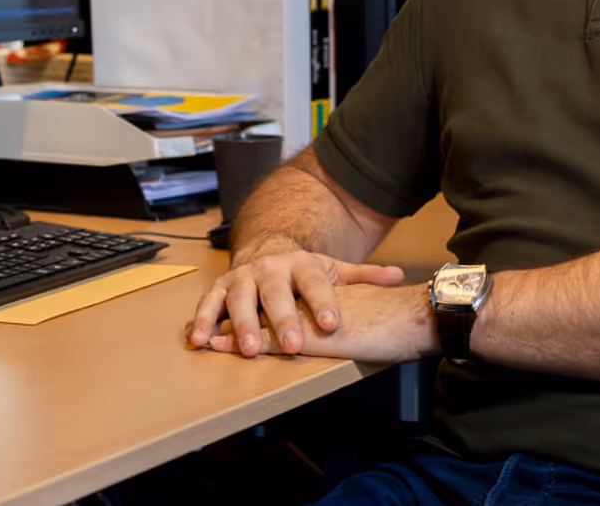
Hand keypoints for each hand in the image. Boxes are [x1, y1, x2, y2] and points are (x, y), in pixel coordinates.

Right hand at [185, 244, 404, 355]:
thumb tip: (399, 277)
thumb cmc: (303, 273)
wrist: (267, 250)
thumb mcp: (334, 271)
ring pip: (239, 297)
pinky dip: (201, 320)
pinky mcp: (220, 287)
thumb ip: (363, 277)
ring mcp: (242, 276)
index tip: (331, 324)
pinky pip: (208, 303)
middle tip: (292, 345)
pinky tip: (199, 340)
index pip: (314, 282)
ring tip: (249, 349)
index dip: (322, 302)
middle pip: (275, 292)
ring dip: (242, 323)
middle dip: (282, 318)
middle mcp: (270, 268)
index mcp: (301, 264)